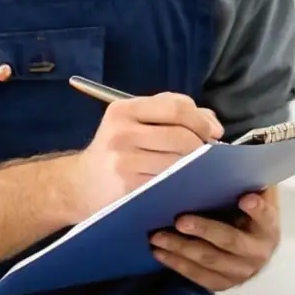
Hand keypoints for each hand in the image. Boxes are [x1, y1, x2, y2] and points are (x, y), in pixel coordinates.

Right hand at [72, 93, 222, 215]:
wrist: (80, 185)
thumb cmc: (116, 148)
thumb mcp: (134, 120)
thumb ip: (173, 112)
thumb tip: (214, 126)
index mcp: (123, 110)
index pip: (175, 107)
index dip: (201, 119)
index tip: (213, 132)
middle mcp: (121, 133)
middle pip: (180, 136)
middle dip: (202, 146)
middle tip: (209, 154)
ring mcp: (124, 162)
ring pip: (177, 162)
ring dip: (196, 167)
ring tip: (198, 168)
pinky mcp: (129, 188)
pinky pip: (169, 183)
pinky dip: (183, 182)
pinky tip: (185, 182)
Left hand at [149, 190, 279, 291]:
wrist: (253, 249)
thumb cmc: (247, 214)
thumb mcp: (253, 196)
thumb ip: (244, 183)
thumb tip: (219, 155)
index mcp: (268, 227)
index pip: (266, 216)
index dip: (257, 209)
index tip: (245, 199)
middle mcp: (258, 253)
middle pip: (230, 240)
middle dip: (203, 230)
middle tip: (179, 220)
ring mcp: (241, 272)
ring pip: (209, 260)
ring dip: (181, 248)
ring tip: (158, 236)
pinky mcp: (224, 284)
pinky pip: (198, 276)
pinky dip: (177, 264)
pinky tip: (159, 253)